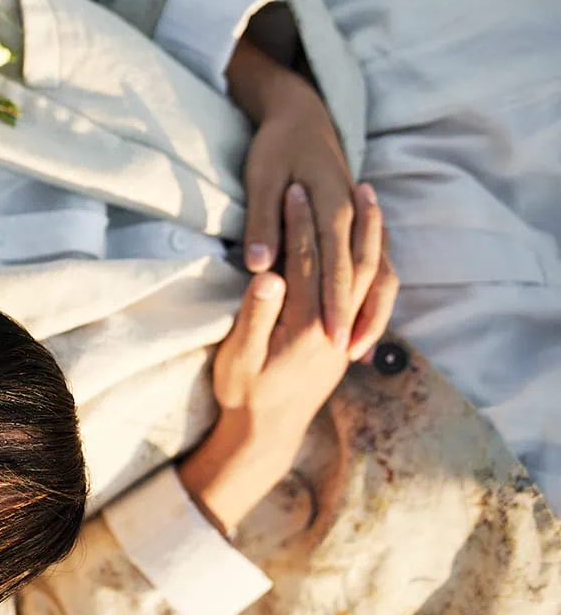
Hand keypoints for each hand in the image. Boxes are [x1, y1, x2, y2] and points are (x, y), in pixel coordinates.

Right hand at [180, 180, 384, 532]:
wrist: (266, 436)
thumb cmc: (242, 395)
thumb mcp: (237, 358)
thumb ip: (255, 317)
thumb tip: (267, 277)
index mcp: (304, 326)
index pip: (305, 262)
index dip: (298, 224)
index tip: (291, 190)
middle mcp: (334, 326)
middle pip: (346, 261)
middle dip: (341, 219)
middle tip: (340, 179)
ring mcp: (346, 332)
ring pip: (369, 273)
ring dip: (372, 233)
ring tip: (371, 198)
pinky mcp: (347, 338)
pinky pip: (373, 290)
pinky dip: (376, 258)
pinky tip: (373, 240)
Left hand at [229, 42, 397, 360]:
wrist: (302, 114)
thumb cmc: (276, 148)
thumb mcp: (260, 180)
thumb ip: (261, 224)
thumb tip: (258, 267)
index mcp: (331, 208)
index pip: (335, 268)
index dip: (333, 305)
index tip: (328, 339)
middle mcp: (353, 218)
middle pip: (362, 277)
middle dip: (357, 318)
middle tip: (347, 357)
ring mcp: (361, 221)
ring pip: (378, 273)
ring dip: (373, 312)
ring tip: (361, 350)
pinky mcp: (359, 223)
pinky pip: (377, 265)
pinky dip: (376, 295)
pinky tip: (366, 322)